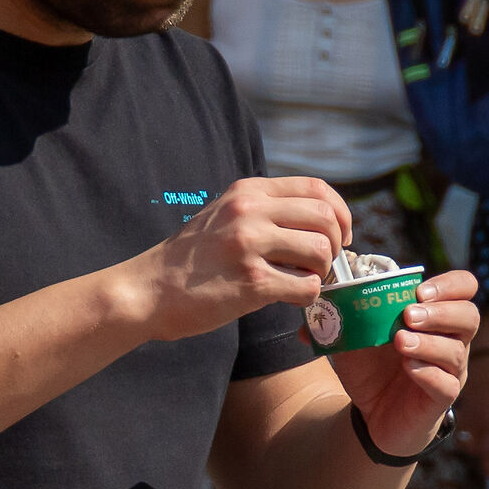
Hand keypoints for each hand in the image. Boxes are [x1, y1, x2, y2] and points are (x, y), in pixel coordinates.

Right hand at [125, 175, 350, 341]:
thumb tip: (316, 222)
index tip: (338, 235)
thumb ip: (263, 210)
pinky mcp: (251, 282)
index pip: (316, 188)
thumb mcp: (223, 215)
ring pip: (320, 252)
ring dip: (321, 272)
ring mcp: (250, 245)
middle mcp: (249, 211)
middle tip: (322, 265)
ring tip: (301, 281)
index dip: (340, 212)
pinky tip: (287, 299)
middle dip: (334, 245)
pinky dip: (306, 297)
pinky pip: (305, 286)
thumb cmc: (190, 260)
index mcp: (247, 191)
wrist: (148, 290)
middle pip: (324, 219)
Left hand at [332, 267, 479, 458]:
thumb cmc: (371, 369)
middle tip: (408, 315)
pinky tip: (408, 368)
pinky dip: (428, 373)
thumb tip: (314, 303)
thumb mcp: (352, 339)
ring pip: (457, 351)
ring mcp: (450, 371)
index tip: (419, 290)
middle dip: (441, 312)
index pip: (464, 288)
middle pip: (470, 316)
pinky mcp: (441, 399)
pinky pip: (447, 385)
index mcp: (435, 317)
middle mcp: (451, 341)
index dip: (448, 285)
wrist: (371, 415)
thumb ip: (337, 318)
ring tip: (400, 341)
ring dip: (429, 342)